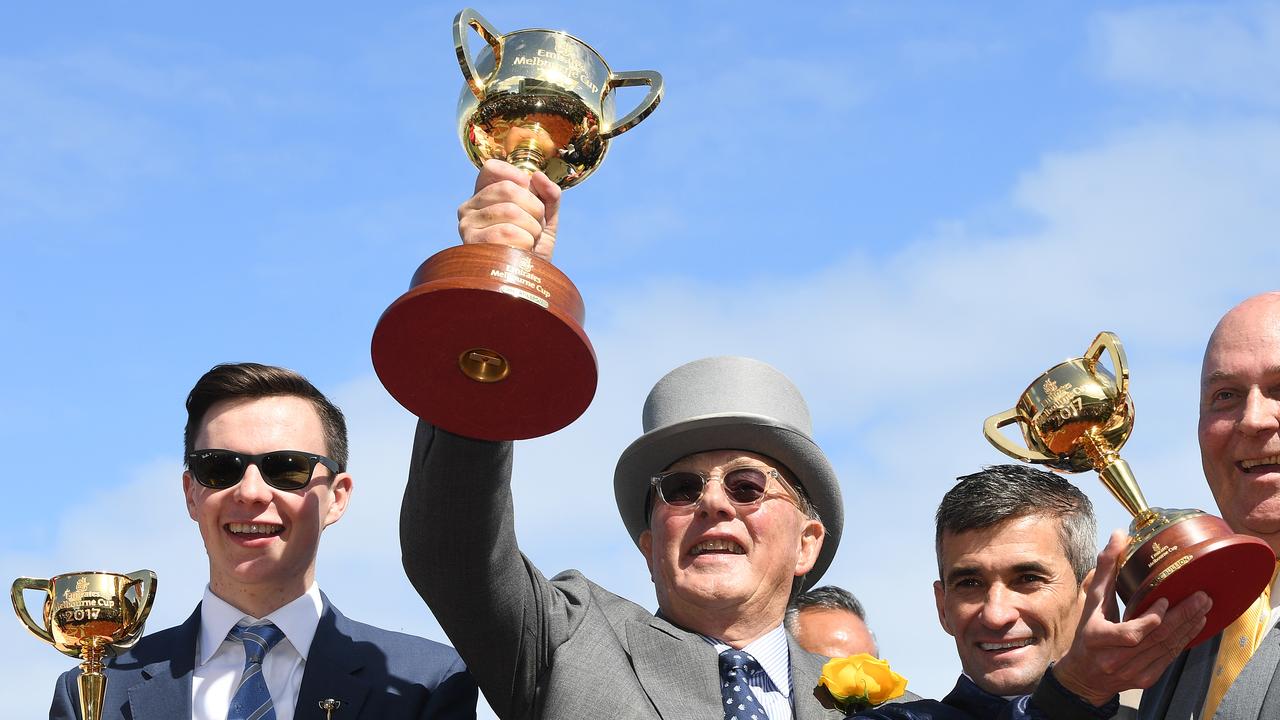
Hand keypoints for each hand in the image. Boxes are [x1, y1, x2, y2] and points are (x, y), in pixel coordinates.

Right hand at [457, 159, 560, 260]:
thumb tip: (538, 176)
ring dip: (532, 229)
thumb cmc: (533, 247)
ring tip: (529, 241)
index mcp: (482, 196)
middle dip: (534, 208)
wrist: (528, 281)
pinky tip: (521, 252)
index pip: (491, 168)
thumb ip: (548, 195)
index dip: (516, 176)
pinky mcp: (472, 244)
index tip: (530, 191)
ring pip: (510, 212)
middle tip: (536, 226)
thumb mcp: (545, 217)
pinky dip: (525, 242)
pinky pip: (506, 233)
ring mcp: (467, 226)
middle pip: (508, 189)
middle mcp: (468, 208)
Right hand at [1050, 530, 1211, 705]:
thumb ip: (1106, 569)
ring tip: (1204, 607)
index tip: (1166, 600)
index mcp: (1098, 639)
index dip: (1152, 620)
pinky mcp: (1146, 679)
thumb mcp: (1092, 601)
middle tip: (1201, 597)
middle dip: (1182, 616)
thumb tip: (1119, 536)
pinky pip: (1169, 657)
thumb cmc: (1088, 632)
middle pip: (1157, 638)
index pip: (1131, 633)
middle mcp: (1115, 659)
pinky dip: (1184, 640)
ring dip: (1188, 626)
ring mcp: (1132, 672)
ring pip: (1167, 648)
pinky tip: (1195, 625)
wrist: (1085, 676)